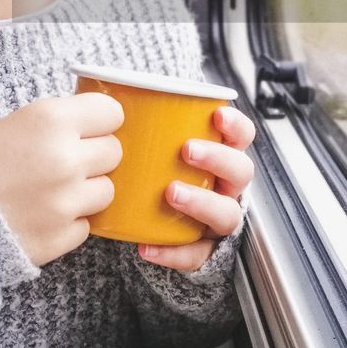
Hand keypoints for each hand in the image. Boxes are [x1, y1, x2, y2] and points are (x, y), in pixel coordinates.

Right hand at [0, 93, 123, 267]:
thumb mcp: (16, 120)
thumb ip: (60, 120)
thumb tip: (99, 122)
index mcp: (50, 120)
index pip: (112, 113)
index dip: (99, 121)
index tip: (87, 128)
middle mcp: (63, 159)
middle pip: (114, 152)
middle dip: (94, 156)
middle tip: (65, 161)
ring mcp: (63, 202)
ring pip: (106, 191)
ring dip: (86, 191)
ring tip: (51, 190)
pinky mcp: (58, 238)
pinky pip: (85, 226)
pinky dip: (68, 223)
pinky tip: (40, 215)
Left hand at [138, 104, 255, 272]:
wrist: (153, 223)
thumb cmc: (157, 172)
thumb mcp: (159, 147)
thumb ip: (147, 125)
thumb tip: (103, 92)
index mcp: (222, 157)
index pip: (242, 137)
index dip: (236, 125)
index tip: (216, 114)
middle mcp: (227, 187)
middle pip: (241, 172)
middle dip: (218, 158)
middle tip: (187, 150)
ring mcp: (218, 220)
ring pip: (227, 214)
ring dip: (201, 201)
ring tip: (171, 193)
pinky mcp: (203, 251)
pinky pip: (196, 256)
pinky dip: (173, 253)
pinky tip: (147, 248)